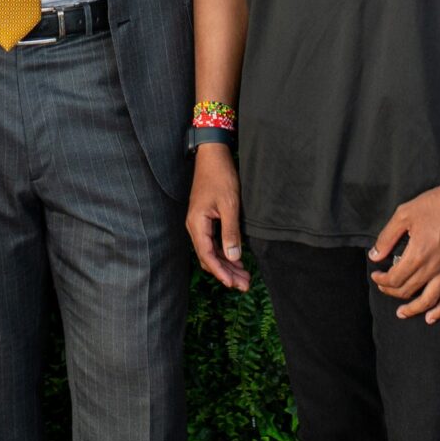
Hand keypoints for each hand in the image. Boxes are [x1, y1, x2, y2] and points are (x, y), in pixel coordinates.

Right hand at [187, 144, 248, 290]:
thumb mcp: (229, 205)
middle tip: (245, 285)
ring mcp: (199, 224)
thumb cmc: (220, 176)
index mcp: (197, 224)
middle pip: (208, 257)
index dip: (221, 272)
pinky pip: (213, 243)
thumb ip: (230, 232)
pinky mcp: (205, 220)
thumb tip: (233, 257)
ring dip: (226, 265)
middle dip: (226, 273)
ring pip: (211, 252)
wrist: (213, 155)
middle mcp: (194, 226)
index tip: (234, 284)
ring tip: (244, 277)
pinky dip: (225, 253)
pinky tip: (237, 260)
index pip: (207, 255)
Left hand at [369, 174, 439, 323]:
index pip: (395, 279)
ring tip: (402, 313)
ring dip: (413, 309)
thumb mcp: (404, 214)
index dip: (382, 280)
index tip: (376, 275)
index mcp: (417, 254)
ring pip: (428, 300)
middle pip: (408, 290)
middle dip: (392, 291)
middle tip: (384, 286)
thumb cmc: (435, 204)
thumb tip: (374, 256)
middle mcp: (433, 267)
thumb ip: (387, 237)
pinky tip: (431, 317)